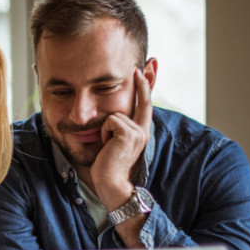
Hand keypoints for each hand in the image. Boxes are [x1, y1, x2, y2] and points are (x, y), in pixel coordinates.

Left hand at [91, 68, 152, 208]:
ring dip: (105, 128)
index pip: (145, 106)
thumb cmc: (106, 166)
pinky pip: (110, 120)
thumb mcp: (112, 143)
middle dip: (142, 82)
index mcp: (140, 133)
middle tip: (137, 67)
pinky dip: (104, 132)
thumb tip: (110, 117)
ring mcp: (138, 132)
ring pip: (115, 114)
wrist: (110, 183)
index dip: (145, 88)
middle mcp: (143, 130)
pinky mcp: (129, 133)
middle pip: (142, 101)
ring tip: (107, 145)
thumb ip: (115, 128)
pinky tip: (107, 145)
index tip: (144, 71)